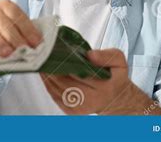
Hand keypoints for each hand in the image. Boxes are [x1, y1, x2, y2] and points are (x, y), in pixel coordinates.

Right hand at [0, 0, 42, 59]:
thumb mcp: (6, 38)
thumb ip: (20, 38)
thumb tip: (38, 47)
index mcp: (1, 7)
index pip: (15, 12)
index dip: (26, 27)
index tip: (36, 43)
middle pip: (2, 21)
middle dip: (14, 37)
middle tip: (21, 51)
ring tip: (6, 55)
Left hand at [41, 48, 160, 114]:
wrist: (116, 99)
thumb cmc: (115, 77)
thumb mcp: (119, 62)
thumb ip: (107, 56)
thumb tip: (89, 55)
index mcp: (103, 88)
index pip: (79, 73)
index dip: (65, 61)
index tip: (56, 49)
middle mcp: (90, 101)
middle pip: (63, 81)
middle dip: (52, 67)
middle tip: (44, 53)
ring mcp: (79, 108)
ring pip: (56, 89)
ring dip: (47, 75)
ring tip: (42, 60)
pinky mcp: (71, 110)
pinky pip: (54, 95)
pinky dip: (47, 83)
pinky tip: (45, 72)